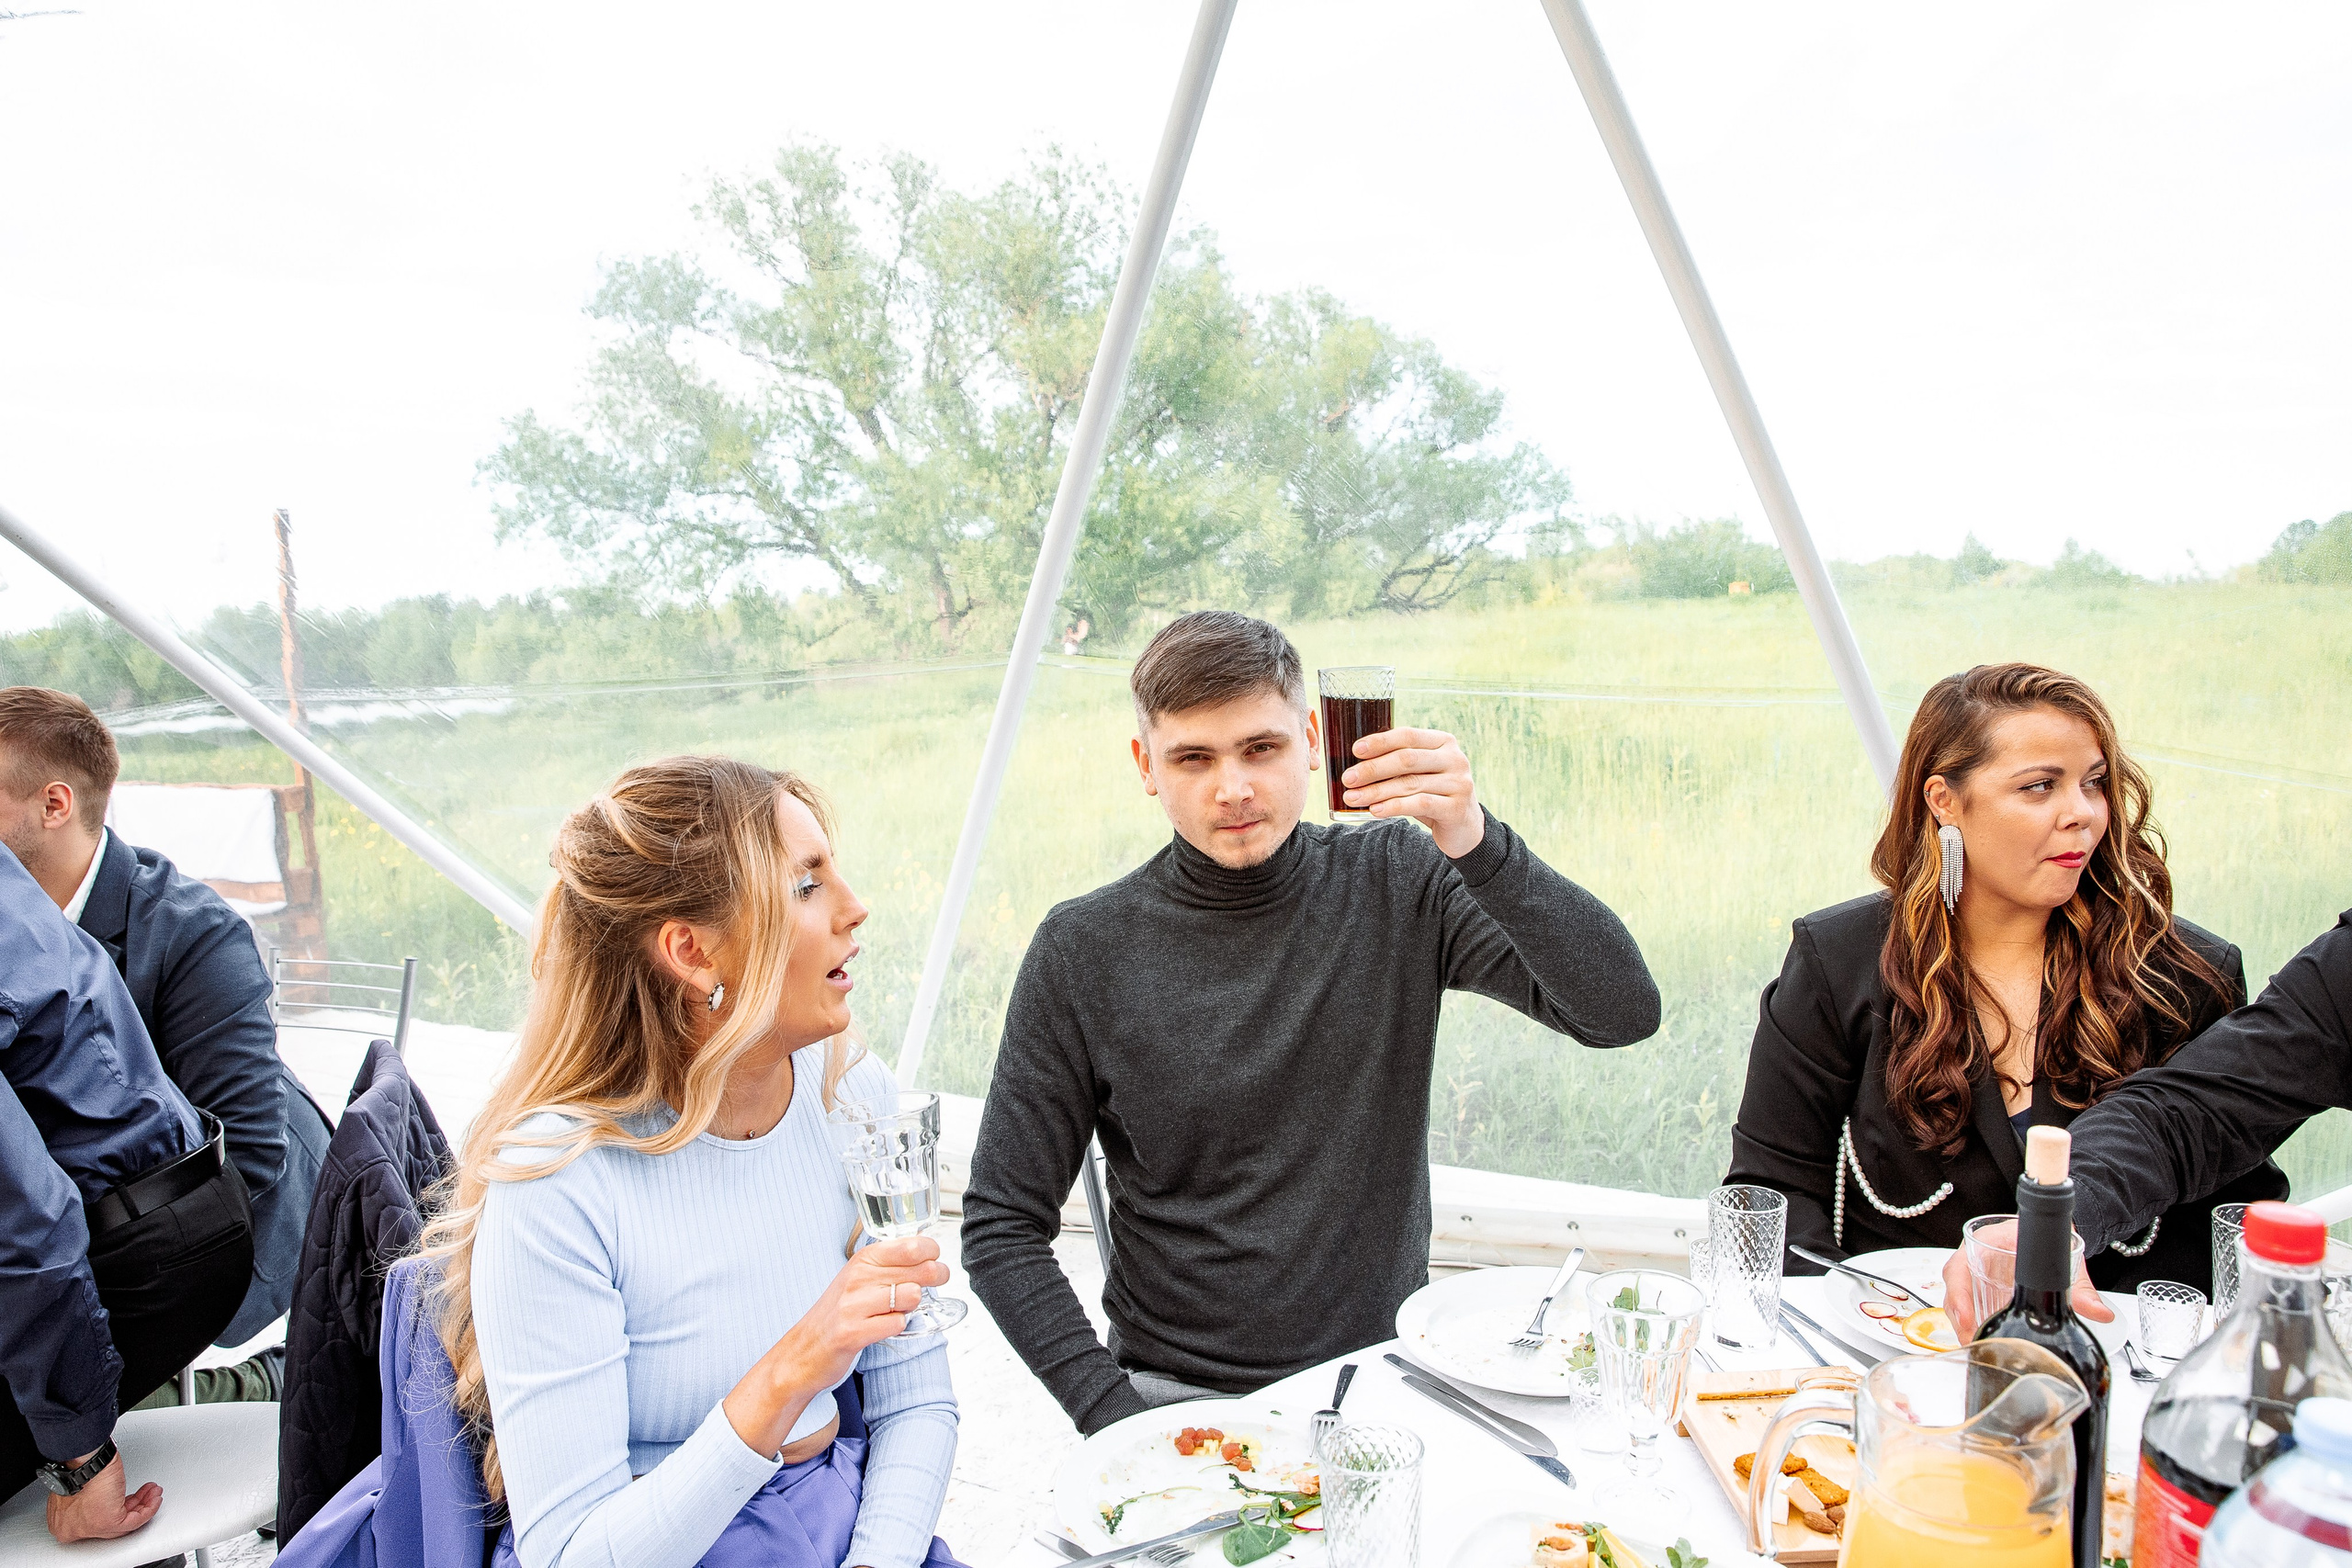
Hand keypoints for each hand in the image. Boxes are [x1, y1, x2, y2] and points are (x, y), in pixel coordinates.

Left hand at [46, 1449, 159, 1543]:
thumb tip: (99, 1495)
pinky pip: (134, 1521)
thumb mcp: (78, 1484)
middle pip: (111, 1524)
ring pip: (124, 1523)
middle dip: (132, 1506)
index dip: (114, 1509)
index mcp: (61, 1523)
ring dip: (143, 1505)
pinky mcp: (107, 1523)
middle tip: (144, 1495)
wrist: (84, 1462)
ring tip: (152, 1492)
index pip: (94, 1522)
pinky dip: (148, 1510)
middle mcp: (74, 1530)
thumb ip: (86, 1496)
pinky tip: (153, 1498)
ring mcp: (90, 1528)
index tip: (127, 1500)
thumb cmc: (78, 1468)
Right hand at [725, 1235, 947, 1456]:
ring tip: (901, 1309)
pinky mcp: (852, 1332)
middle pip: (920, 1270)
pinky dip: (897, 1327)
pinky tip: (885, 1327)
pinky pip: (897, 1324)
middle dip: (935, 1277)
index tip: (934, 1260)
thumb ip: (891, 1266)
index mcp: (863, 1259)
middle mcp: (858, 1276)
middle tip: (935, 1283)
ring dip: (913, 1305)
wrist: (803, 1350)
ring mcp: (853, 1305)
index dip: (932, 1253)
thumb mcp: (861, 1279)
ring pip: (911, 1296)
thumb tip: (931, 1258)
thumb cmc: (839, 1313)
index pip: (913, 1245)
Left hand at [1340, 727, 1483, 857]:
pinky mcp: (1456, 808)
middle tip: (1348, 779)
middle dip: (1373, 769)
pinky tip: (1375, 810)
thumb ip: (1399, 763)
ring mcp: (1459, 783)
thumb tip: (1356, 762)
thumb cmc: (1434, 794)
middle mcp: (1455, 759)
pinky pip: (1419, 804)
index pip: (1408, 736)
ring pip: (1410, 783)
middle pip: (1407, 759)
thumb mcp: (1421, 773)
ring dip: (1377, 791)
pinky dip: (1394, 806)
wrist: (1464, 827)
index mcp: (1444, 742)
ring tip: (1353, 798)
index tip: (1356, 750)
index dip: (1381, 741)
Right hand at [1940, 1222, 2113, 1340]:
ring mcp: (1976, 1273)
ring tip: (1977, 1347)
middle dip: (1959, 1318)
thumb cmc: (2050, 1238)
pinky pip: (1969, 1305)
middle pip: (1954, 1288)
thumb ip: (2081, 1288)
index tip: (1967, 1317)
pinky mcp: (1982, 1287)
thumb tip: (2100, 1313)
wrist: (2053, 1236)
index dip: (1958, 1294)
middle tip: (1973, 1342)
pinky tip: (1983, 1340)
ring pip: (1958, 1299)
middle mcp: (1975, 1257)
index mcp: (1987, 1241)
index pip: (1960, 1266)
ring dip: (1963, 1324)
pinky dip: (1972, 1323)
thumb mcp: (2064, 1259)